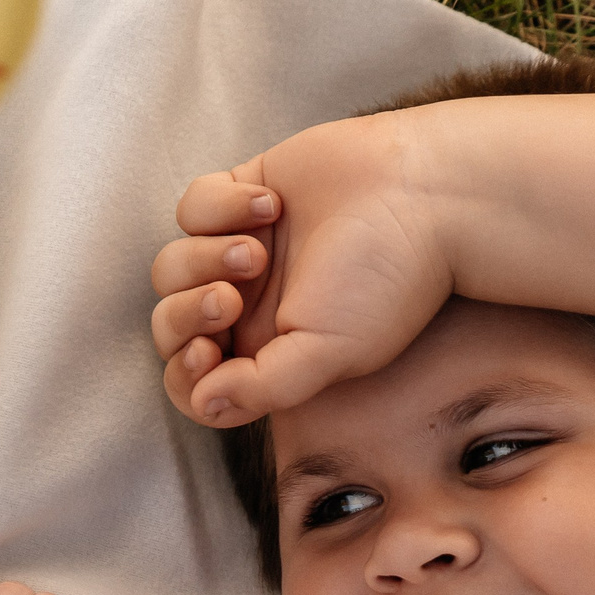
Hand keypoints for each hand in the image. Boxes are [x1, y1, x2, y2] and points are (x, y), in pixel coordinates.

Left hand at [149, 109, 455, 427]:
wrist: (423, 191)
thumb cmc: (387, 277)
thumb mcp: (329, 353)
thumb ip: (262, 388)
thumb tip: (204, 403)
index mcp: (269, 355)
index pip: (193, 385)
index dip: (184, 376)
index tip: (206, 353)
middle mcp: (252, 307)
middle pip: (171, 325)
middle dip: (189, 313)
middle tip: (233, 297)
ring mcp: (242, 250)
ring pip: (172, 268)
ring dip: (204, 258)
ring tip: (257, 247)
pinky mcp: (242, 194)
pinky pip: (191, 207)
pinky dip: (220, 205)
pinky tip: (272, 202)